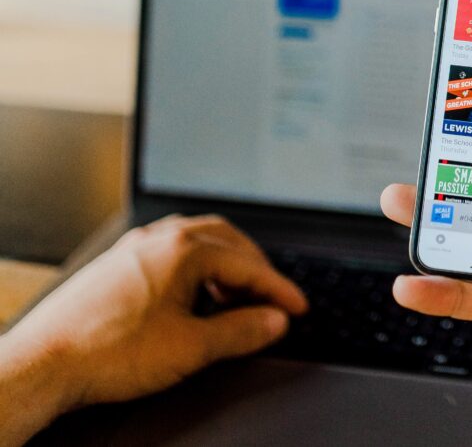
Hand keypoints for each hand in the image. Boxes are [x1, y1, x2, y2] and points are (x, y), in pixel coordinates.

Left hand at [0, 215, 306, 445]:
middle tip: (272, 297)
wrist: (44, 363)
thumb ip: (242, 330)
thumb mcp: (192, 348)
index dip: (279, 289)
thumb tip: (275, 320)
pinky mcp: (118, 264)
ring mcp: (136, 248)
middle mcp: (160, 238)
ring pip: (197, 241)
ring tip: (236, 296)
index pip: (248, 264)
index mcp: (184, 249)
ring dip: (225, 264)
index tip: (297, 307)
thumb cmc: (108, 352)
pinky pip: (171, 251)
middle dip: (256, 268)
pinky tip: (194, 296)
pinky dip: (197, 268)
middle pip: (227, 241)